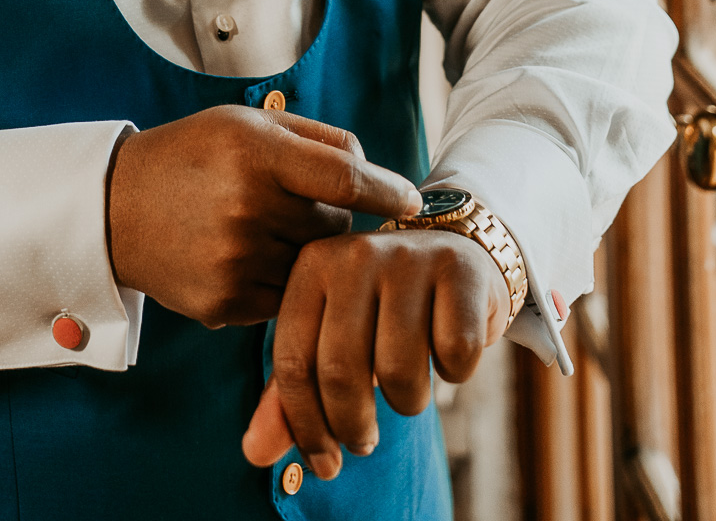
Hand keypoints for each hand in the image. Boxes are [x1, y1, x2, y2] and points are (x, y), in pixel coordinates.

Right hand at [105, 106, 421, 328]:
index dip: (386, 190)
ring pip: (312, 267)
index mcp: (255, 153)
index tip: (411, 199)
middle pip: (334, 225)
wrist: (115, 208)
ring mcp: (235, 261)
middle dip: (330, 216)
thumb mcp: (246, 124)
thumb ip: (316, 140)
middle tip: (297, 203)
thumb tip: (378, 174)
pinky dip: (278, 280)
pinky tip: (245, 254)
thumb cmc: (191, 155)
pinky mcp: (224, 304)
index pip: (346, 176)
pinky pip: (283, 298)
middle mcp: (247, 207)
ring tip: (266, 227)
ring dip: (306, 252)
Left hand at [241, 230, 509, 478]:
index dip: (305, 425)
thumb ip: (290, 396)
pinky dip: (454, 374)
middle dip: (352, 426)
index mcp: (312, 266)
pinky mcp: (459, 270)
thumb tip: (255, 454)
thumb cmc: (381, 312)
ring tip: (409, 391)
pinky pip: (453, 354)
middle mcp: (356, 253)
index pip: (292, 360)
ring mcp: (409, 258)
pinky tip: (446, 358)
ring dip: (408, 403)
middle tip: (363, 442)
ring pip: (399, 370)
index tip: (323, 463)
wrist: (455, 261)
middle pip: (340, 370)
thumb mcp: (329, 344)